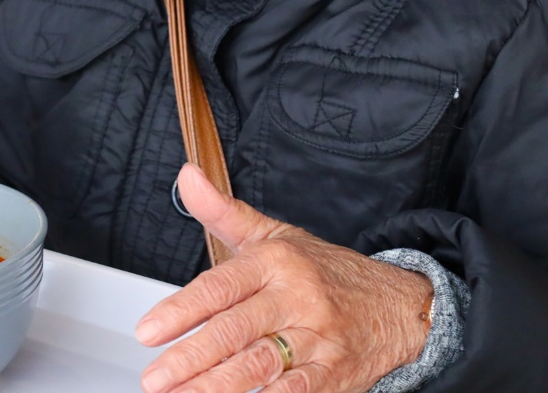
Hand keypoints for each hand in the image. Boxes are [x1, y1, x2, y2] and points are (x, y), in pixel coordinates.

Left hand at [134, 164, 433, 392]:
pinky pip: (297, 392)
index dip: (182, 309)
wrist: (400, 303)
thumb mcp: (275, 235)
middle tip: (155, 378)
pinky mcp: (336, 374)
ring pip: (261, 365)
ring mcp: (317, 338)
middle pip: (236, 330)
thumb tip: (186, 177)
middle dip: (192, 357)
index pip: (221, 286)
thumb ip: (223, 211)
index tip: (148, 330)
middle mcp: (296, 298)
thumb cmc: (326, 270)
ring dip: (218, 386)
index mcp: (276, 262)